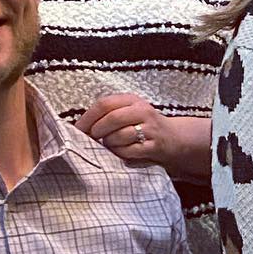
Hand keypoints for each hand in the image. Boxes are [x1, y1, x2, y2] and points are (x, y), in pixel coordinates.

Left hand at [75, 94, 210, 180]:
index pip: (104, 104)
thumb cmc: (142, 126)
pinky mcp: (154, 146)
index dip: (88, 118)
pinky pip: (128, 151)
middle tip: (93, 139)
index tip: (78, 130)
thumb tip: (79, 127)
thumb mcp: (129, 112)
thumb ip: (108, 114)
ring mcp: (150, 129)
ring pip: (119, 136)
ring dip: (109, 144)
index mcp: (132, 100)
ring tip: (110, 145)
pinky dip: (120, 153)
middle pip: (112, 118)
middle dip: (98, 131)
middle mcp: (143, 111)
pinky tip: (121, 152)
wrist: (174, 138)